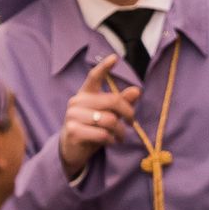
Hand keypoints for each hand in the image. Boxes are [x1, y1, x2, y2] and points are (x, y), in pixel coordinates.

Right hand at [56, 53, 141, 177]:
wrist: (71, 151)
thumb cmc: (91, 129)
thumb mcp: (107, 115)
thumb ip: (120, 103)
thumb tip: (136, 90)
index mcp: (85, 94)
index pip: (94, 77)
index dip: (104, 67)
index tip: (115, 58)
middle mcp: (77, 101)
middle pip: (112, 100)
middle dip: (127, 113)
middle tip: (131, 123)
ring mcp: (73, 115)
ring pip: (109, 119)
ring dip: (120, 131)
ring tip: (120, 137)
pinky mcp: (73, 130)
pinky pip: (102, 133)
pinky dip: (111, 140)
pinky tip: (110, 142)